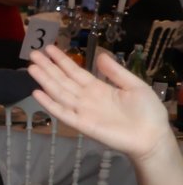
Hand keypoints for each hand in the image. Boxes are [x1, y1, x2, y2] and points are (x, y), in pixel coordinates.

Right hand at [28, 45, 171, 164]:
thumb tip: (100, 55)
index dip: (62, 61)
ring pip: (59, 92)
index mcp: (98, 88)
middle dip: (48, 67)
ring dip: (45, 80)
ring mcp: (82, 111)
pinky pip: (62, 113)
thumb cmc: (147, 111)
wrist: (152, 136)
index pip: (75, 72)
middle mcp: (86, 98)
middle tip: (33, 53)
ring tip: (32, 67)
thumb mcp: (135, 85)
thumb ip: (115, 72)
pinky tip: (37, 93)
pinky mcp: (81, 124)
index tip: (49, 48)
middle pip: (63, 80)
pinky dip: (49, 104)